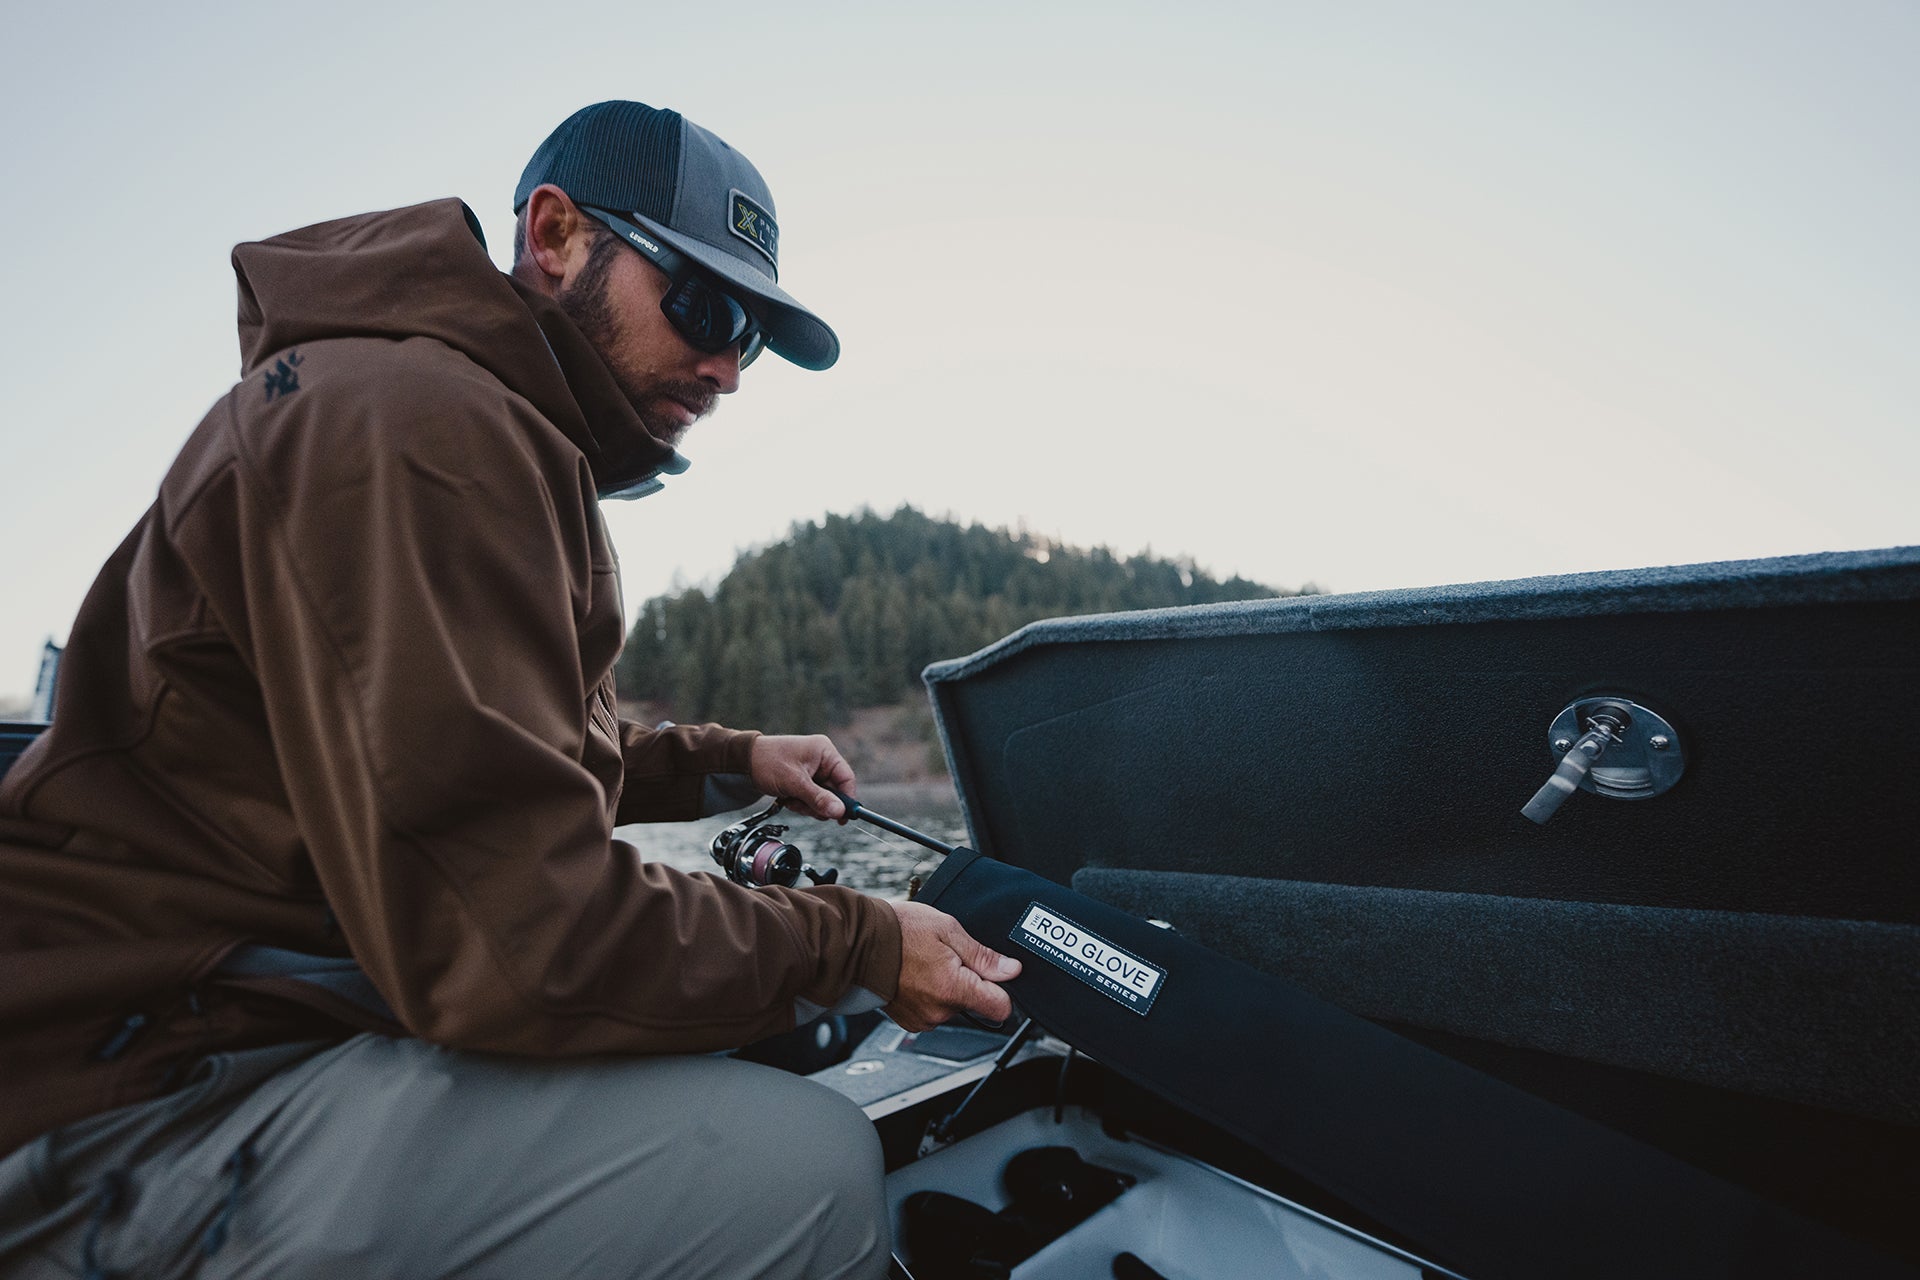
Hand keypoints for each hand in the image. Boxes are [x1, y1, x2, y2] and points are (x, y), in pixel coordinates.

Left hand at [748, 734, 856, 820]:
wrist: (742, 762)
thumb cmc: (767, 762)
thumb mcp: (794, 782)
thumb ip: (818, 798)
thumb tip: (839, 812)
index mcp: (824, 752)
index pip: (846, 778)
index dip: (846, 800)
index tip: (843, 818)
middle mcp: (821, 760)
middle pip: (834, 791)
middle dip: (819, 804)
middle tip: (806, 808)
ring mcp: (812, 770)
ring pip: (821, 798)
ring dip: (807, 805)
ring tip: (791, 799)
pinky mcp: (803, 780)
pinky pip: (810, 798)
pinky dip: (800, 803)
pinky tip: (787, 798)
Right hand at [884, 901, 1022, 1031]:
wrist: (860, 941)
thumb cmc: (899, 930)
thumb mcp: (948, 930)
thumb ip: (983, 956)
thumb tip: (1011, 970)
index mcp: (953, 989)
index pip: (1001, 1007)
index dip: (1003, 988)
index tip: (994, 973)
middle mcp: (939, 1012)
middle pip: (975, 1004)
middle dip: (968, 981)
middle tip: (947, 956)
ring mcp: (922, 1019)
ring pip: (953, 1007)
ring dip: (948, 988)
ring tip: (927, 964)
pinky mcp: (909, 1022)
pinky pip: (934, 1011)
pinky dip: (930, 995)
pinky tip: (917, 975)